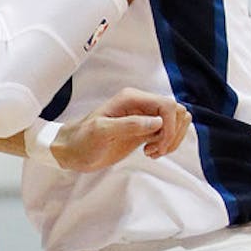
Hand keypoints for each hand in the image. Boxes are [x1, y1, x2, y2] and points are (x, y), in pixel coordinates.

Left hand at [52, 88, 191, 171]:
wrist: (73, 151)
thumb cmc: (82, 140)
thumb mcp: (101, 131)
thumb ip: (129, 124)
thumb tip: (158, 121)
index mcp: (131, 98)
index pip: (167, 105)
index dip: (170, 126)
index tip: (161, 145)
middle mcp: (140, 104)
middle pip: (177, 112)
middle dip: (172, 133)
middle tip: (156, 149)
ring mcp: (144, 117)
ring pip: (176, 122)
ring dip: (172, 139)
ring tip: (153, 152)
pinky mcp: (145, 131)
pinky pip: (169, 132)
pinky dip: (167, 144)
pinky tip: (151, 152)